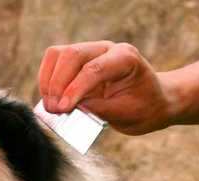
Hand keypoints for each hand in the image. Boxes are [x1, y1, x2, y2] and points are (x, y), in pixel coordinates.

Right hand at [37, 41, 179, 134]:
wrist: (151, 103)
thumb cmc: (143, 108)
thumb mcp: (126, 114)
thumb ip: (99, 109)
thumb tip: (70, 107)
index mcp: (125, 58)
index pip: (93, 69)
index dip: (74, 89)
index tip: (63, 109)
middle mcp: (106, 49)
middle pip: (72, 55)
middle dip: (57, 84)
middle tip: (54, 110)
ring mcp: (90, 52)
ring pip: (58, 55)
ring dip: (48, 81)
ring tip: (50, 106)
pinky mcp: (77, 62)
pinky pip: (54, 63)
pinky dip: (46, 81)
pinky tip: (50, 99)